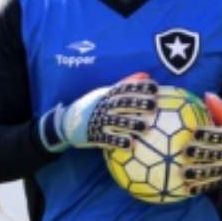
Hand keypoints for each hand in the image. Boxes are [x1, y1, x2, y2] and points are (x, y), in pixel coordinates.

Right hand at [39, 73, 157, 151]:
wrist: (67, 122)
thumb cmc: (94, 106)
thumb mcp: (106, 92)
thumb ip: (126, 84)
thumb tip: (147, 75)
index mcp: (107, 94)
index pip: (124, 88)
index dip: (139, 87)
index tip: (154, 88)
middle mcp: (104, 106)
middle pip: (122, 103)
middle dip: (137, 103)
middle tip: (153, 105)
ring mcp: (99, 121)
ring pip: (116, 122)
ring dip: (131, 124)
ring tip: (144, 127)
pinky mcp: (95, 136)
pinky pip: (108, 140)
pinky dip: (119, 142)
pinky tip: (130, 145)